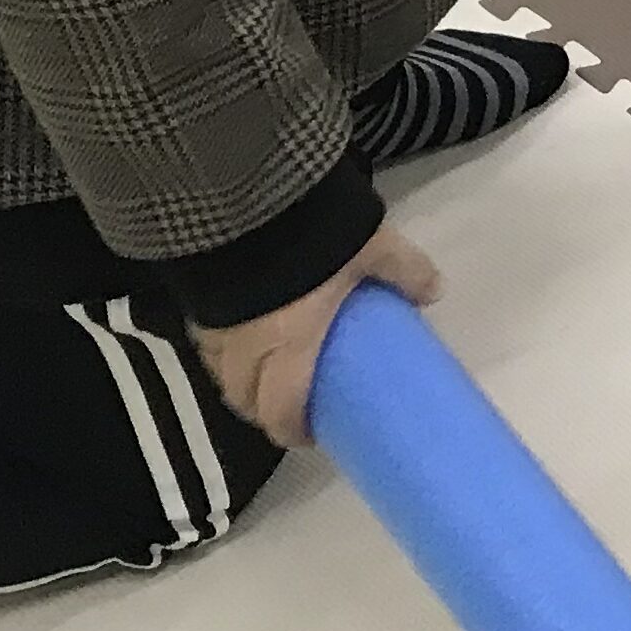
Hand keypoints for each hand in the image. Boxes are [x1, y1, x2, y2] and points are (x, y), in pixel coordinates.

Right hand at [193, 221, 438, 450]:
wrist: (246, 197)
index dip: (291, 430)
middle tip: (291, 400)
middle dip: (263, 408)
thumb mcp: (372, 249)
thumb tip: (433, 291)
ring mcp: (214, 326)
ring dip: (241, 378)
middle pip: (242, 398)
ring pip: (219, 371)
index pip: (279, 411)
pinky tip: (242, 329)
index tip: (309, 433)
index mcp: (288, 348)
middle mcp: (243, 349)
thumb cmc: (316, 237)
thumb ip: (404, 271)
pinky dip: (223, 347)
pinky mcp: (197, 301)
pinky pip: (206, 340)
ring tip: (268, 367)